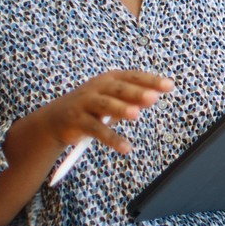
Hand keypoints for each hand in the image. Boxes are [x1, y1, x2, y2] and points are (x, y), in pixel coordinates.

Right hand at [28, 70, 173, 156]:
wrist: (54, 119)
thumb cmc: (90, 107)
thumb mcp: (112, 101)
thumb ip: (131, 99)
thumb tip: (152, 97)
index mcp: (109, 80)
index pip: (133, 77)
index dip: (151, 80)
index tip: (170, 86)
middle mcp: (96, 88)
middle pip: (118, 89)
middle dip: (136, 92)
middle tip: (153, 98)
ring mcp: (85, 103)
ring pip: (105, 105)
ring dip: (120, 109)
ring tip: (135, 115)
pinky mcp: (77, 120)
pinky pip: (96, 130)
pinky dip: (111, 139)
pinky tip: (126, 148)